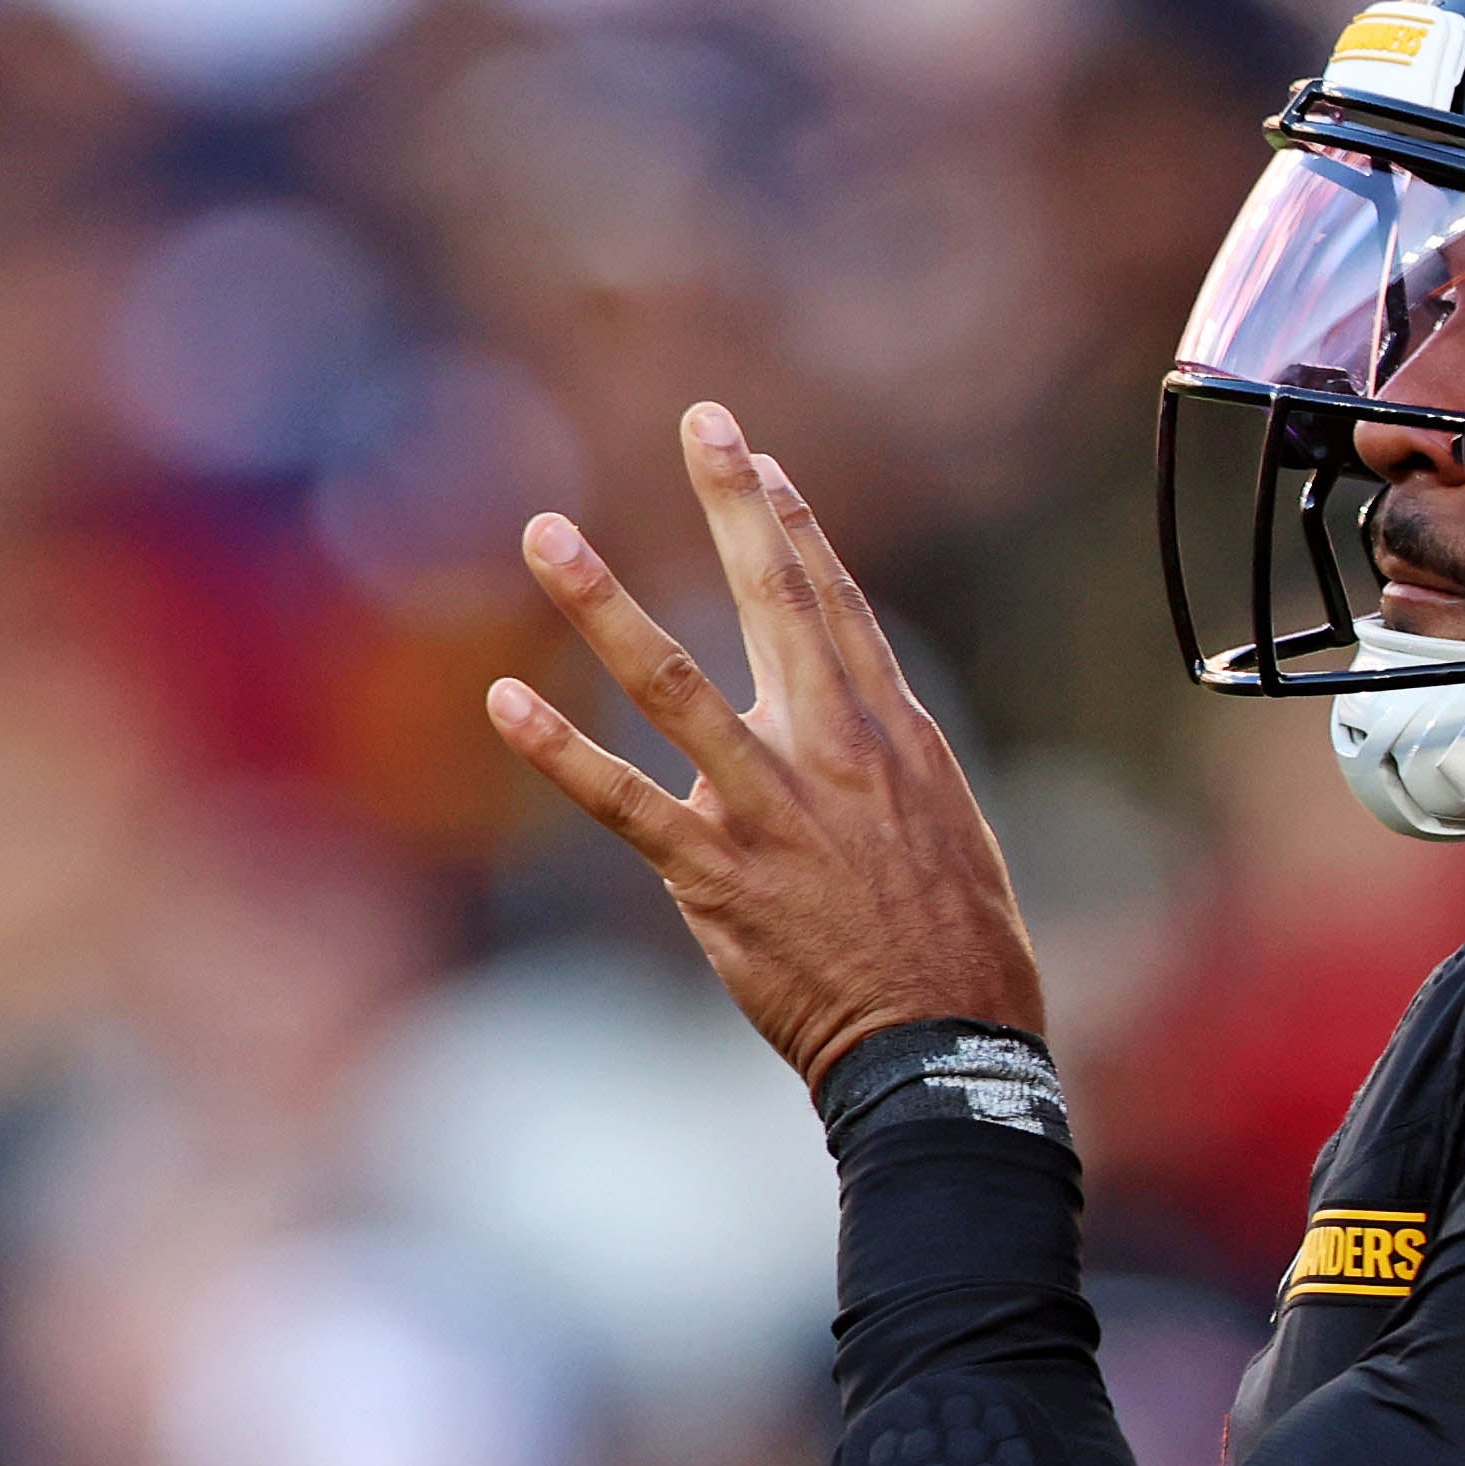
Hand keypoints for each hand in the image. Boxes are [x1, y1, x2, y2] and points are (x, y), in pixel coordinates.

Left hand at [489, 408, 1041, 1084]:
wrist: (946, 1045)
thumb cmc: (960, 952)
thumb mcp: (948, 831)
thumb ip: (891, 768)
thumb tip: (859, 727)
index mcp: (895, 737)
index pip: (837, 606)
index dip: (794, 527)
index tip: (758, 462)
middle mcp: (834, 752)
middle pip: (776, 599)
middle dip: (735, 503)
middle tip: (701, 421)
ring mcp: (770, 807)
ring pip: (675, 682)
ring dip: (603, 604)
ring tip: (548, 533)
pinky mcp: (716, 874)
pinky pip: (623, 803)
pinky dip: (560, 751)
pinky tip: (504, 701)